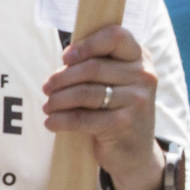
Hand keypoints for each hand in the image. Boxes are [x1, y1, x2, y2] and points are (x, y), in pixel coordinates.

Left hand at [43, 22, 165, 189]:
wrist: (135, 153)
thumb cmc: (117, 110)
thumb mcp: (116, 82)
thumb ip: (98, 65)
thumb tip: (66, 57)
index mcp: (140, 59)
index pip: (115, 36)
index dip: (87, 44)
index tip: (66, 57)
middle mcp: (143, 76)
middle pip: (92, 67)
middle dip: (62, 78)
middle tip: (46, 87)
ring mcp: (136, 100)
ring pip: (85, 93)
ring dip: (58, 99)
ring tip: (47, 106)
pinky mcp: (124, 123)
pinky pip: (83, 117)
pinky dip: (62, 120)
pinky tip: (51, 122)